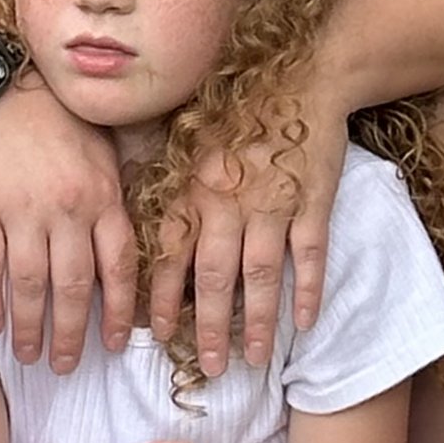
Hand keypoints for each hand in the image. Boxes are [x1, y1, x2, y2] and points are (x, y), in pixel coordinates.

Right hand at [0, 76, 136, 370]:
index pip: (117, 269)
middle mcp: (66, 210)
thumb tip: (131, 259)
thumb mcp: (106, 155)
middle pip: (72, 288)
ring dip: (29, 327)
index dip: (117, 313)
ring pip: (28, 285)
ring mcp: (21, 210)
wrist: (2, 84)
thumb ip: (116, 204)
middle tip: (65, 366)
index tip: (113, 345)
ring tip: (28, 355)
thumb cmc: (61, 119)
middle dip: (71, 335)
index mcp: (103, 199)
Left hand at [149, 88, 347, 376]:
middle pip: (213, 279)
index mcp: (189, 190)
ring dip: (259, 322)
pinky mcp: (312, 201)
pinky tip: (304, 322)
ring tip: (256, 359)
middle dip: (209, 328)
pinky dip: (308, 290)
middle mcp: (225, 202)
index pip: (167, 257)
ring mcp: (272, 204)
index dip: (161, 300)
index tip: (157, 336)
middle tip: (210, 368)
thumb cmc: (232, 109)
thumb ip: (164, 184)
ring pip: (261, 275)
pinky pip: (310, 254)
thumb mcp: (185, 141)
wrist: (297, 75)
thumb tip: (131, 228)